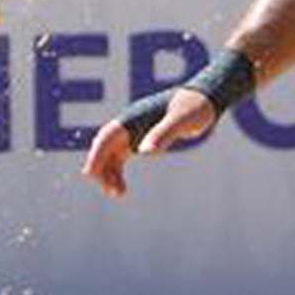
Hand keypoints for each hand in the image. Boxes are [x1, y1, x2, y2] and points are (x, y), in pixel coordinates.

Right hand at [81, 87, 217, 197]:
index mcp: (134, 118)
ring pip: (110, 154)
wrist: (204, 99)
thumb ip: (163, 134)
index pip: (107, 137)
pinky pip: (120, 157)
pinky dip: (117, 172)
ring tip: (118, 194)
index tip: (90, 175)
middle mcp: (129, 123)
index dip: (97, 156)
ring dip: (109, 174)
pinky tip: (122, 188)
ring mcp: (133, 131)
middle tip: (109, 191)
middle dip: (100, 168)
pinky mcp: (140, 138)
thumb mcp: (182, 121)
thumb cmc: (194, 108)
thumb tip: (144, 152)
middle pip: (104, 147)